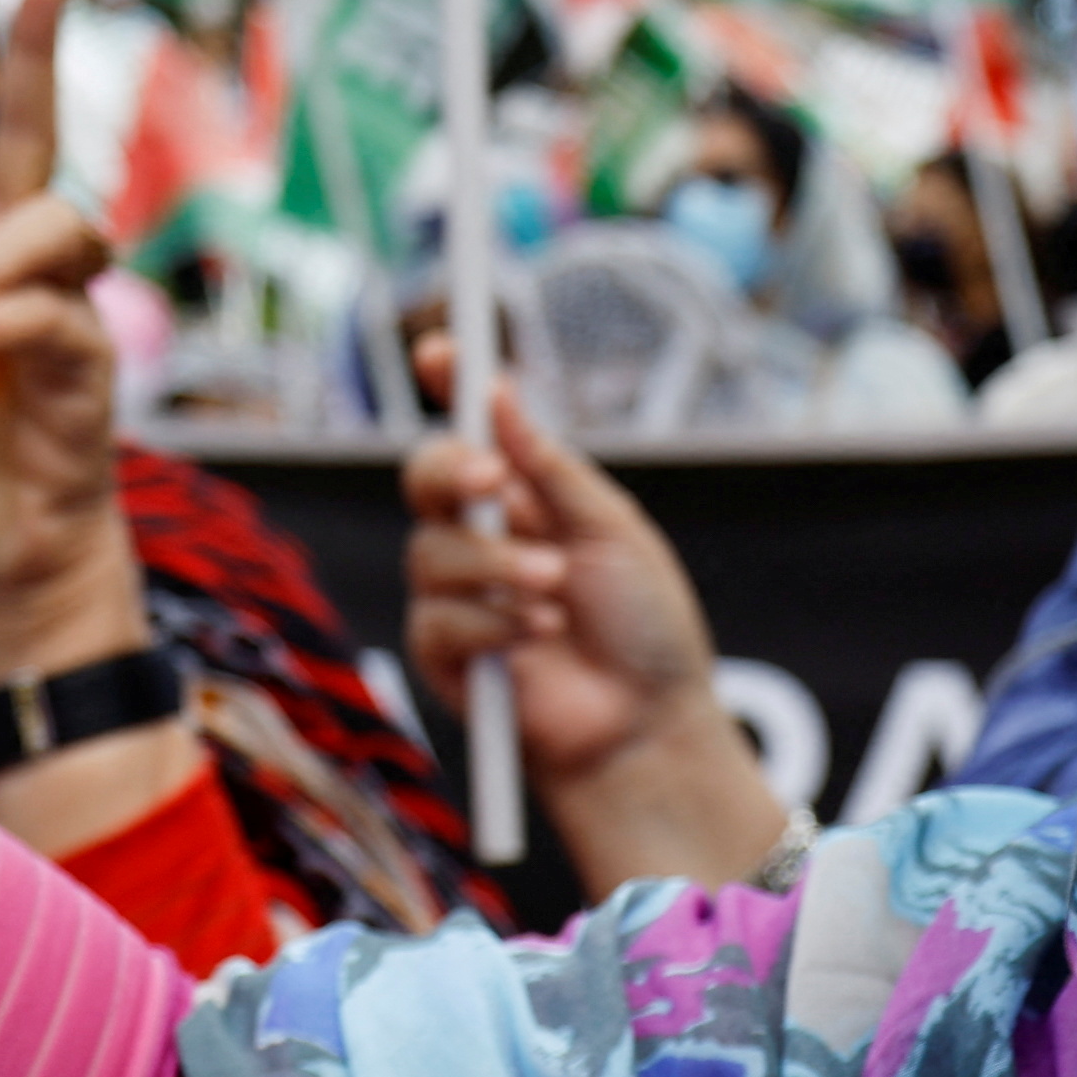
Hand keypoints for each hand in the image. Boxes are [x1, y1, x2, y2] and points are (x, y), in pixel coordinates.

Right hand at [408, 391, 792, 888]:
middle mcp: (486, 536)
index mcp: (529, 496)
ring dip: (495, 566)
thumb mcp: (614, 531)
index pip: (475, 427)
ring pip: (430, 550)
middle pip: (427, 475)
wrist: (648, 727)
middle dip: (452, 468)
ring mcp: (461, 596)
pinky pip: (438, 620)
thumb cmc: (647, 628)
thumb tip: (502, 396)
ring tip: (554, 592)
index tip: (441, 348)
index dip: (451, 384)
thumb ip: (553, 470)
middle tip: (492, 480)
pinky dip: (491, 623)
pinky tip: (536, 637)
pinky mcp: (447, 656)